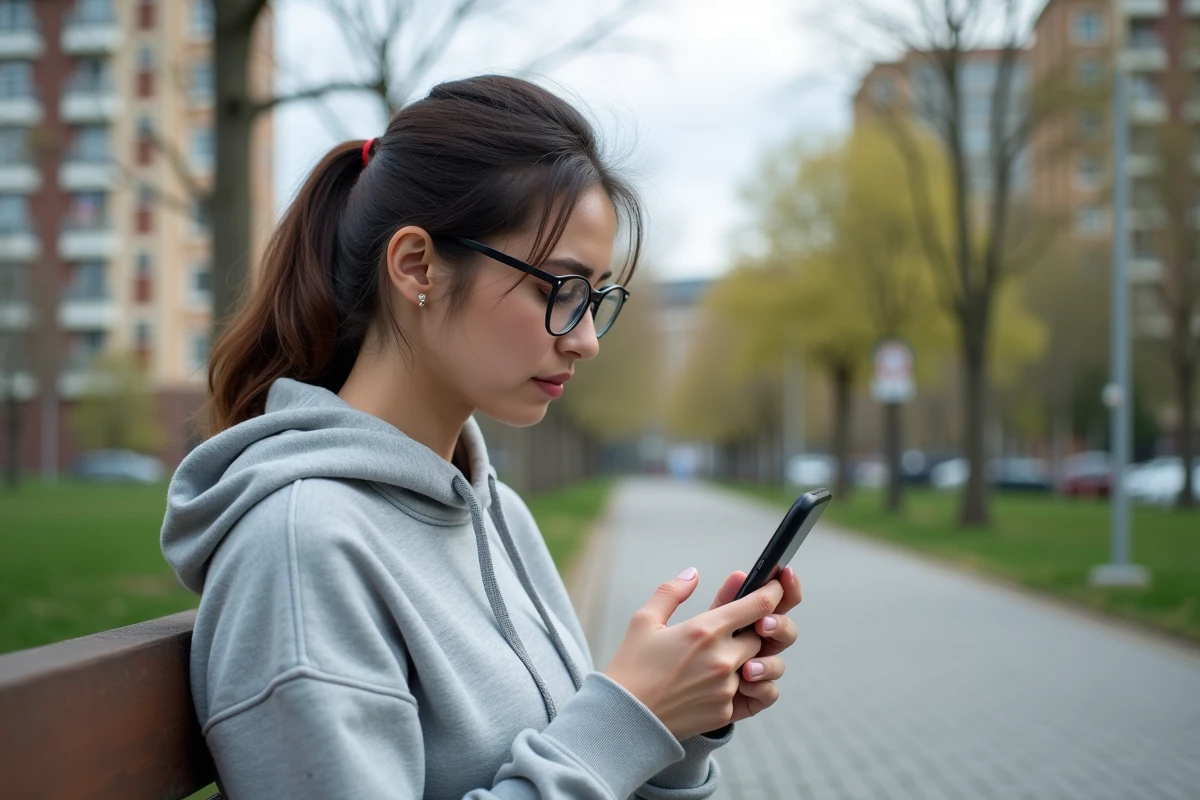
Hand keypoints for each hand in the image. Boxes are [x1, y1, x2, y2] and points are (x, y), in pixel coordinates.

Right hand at [604, 568, 784, 740]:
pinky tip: (727, 681)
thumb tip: (693, 574)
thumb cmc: (631, 666)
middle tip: (738, 626)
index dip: (773, 593)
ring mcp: (726, 687)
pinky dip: (745, 685)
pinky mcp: (726, 711)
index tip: (775, 587)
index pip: (758, 605)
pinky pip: (753, 693)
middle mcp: (722, 658)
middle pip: (760, 636)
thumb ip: (672, 592)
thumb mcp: (644, 621)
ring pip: (758, 665)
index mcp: (705, 630)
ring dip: (748, 658)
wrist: (624, 719)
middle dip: (754, 629)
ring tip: (724, 657)